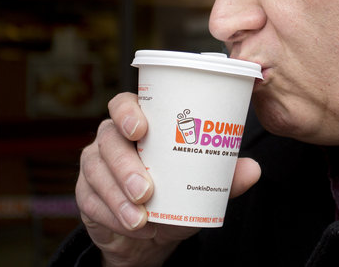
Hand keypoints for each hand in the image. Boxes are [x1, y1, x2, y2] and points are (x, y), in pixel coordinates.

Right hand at [76, 92, 260, 266]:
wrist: (150, 234)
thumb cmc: (175, 195)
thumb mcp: (200, 187)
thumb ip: (224, 178)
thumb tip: (253, 169)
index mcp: (139, 123)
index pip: (124, 104)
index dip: (128, 112)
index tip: (141, 129)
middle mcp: (112, 138)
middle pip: (108, 139)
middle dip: (125, 165)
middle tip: (147, 190)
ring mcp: (95, 164)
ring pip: (97, 171)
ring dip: (118, 197)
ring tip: (141, 218)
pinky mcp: (85, 193)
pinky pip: (90, 200)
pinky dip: (111, 215)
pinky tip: (131, 225)